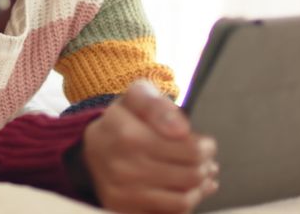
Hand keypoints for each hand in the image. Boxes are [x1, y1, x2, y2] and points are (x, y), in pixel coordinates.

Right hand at [83, 80, 217, 212]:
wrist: (93, 149)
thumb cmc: (123, 121)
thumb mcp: (138, 96)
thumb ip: (158, 106)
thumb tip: (182, 130)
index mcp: (127, 134)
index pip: (189, 150)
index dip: (205, 147)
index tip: (205, 143)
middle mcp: (122, 167)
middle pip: (190, 175)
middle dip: (205, 166)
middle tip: (206, 160)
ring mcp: (122, 193)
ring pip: (183, 199)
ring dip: (199, 188)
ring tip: (201, 176)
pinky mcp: (123, 210)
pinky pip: (169, 213)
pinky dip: (184, 203)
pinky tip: (187, 190)